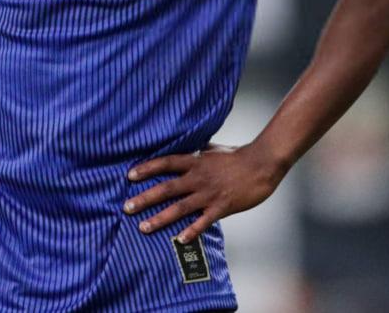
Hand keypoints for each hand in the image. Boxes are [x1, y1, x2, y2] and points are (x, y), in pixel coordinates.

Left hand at [124, 141, 286, 243]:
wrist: (262, 164)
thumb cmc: (237, 156)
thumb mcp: (212, 149)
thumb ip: (196, 151)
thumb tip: (183, 147)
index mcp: (195, 161)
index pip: (165, 163)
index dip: (147, 168)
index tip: (129, 176)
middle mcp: (198, 178)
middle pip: (166, 188)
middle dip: (144, 198)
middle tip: (126, 207)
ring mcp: (209, 194)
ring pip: (180, 208)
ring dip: (160, 218)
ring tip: (143, 227)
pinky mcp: (222, 207)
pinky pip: (203, 222)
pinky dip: (191, 231)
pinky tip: (179, 240)